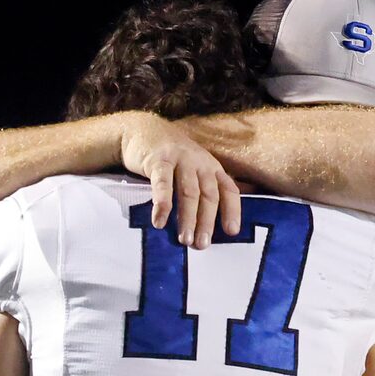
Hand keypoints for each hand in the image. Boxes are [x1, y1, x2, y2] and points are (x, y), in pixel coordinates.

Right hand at [116, 111, 240, 247]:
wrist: (142, 130)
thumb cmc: (169, 158)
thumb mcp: (192, 169)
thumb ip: (201, 188)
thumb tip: (207, 224)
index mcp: (211, 167)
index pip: (228, 189)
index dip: (232, 210)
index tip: (231, 232)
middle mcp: (200, 162)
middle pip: (209, 194)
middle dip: (206, 222)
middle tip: (201, 245)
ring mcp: (180, 159)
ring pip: (188, 192)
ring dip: (187, 218)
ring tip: (184, 239)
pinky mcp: (158, 160)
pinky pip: (162, 184)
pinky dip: (162, 204)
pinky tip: (159, 222)